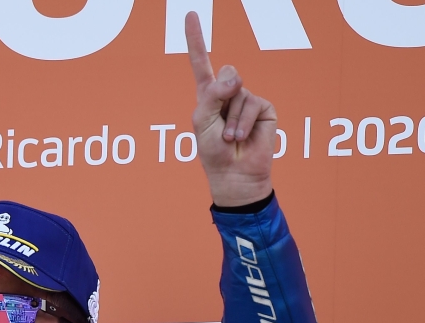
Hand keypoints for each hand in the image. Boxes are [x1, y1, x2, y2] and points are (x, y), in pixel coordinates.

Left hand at [185, 12, 274, 207]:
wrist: (234, 174)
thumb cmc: (213, 152)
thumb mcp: (201, 122)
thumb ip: (213, 95)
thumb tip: (236, 75)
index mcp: (208, 95)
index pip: (200, 62)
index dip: (196, 39)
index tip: (190, 14)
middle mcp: (228, 93)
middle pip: (227, 73)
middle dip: (220, 97)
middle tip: (218, 125)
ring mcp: (246, 99)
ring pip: (239, 91)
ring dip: (231, 119)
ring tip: (229, 137)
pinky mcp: (264, 108)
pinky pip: (252, 103)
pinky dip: (243, 122)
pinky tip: (242, 137)